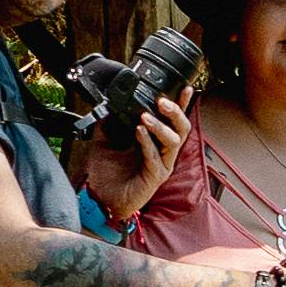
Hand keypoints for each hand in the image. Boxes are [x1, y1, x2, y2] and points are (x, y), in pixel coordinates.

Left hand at [68, 91, 192, 215]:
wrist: (101, 199)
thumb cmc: (108, 174)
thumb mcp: (104, 141)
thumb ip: (108, 124)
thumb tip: (107, 106)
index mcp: (155, 142)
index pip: (172, 120)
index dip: (181, 104)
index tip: (184, 87)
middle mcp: (163, 152)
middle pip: (182, 128)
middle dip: (176, 112)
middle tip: (162, 101)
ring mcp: (161, 165)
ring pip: (173, 142)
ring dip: (160, 127)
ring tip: (144, 117)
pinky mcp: (155, 178)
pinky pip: (155, 158)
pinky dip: (147, 142)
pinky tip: (138, 132)